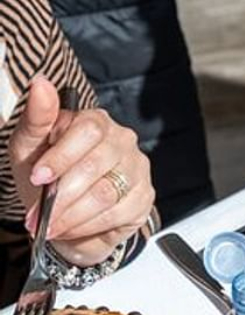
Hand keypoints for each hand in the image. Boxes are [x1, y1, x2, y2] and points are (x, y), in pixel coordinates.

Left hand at [8, 76, 153, 265]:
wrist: (62, 210)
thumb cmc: (46, 175)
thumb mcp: (30, 146)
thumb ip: (36, 118)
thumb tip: (40, 84)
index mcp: (95, 121)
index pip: (88, 131)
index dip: (62, 156)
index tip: (39, 177)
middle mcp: (122, 141)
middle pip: (96, 166)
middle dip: (62, 195)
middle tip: (39, 213)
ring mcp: (137, 170)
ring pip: (105, 194)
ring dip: (72, 215)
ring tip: (50, 225)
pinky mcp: (144, 197)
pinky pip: (117, 214)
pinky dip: (88, 225)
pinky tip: (71, 228)